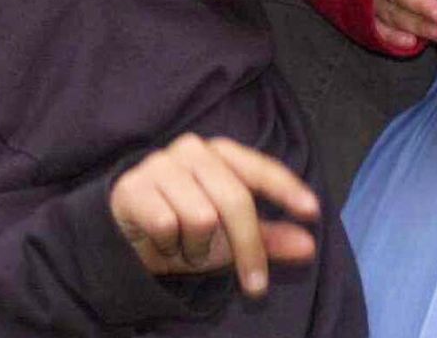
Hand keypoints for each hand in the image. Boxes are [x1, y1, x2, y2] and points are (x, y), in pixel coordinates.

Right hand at [109, 134, 322, 297]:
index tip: (312, 212)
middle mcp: (191, 150)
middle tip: (256, 287)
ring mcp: (159, 165)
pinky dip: (168, 245)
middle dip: (248, 248)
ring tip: (185, 246)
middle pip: (234, 200)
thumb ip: (269, 239)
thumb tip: (309, 245)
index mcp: (220, 152)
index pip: (259, 167)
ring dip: (196, 247)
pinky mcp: (133, 187)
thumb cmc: (184, 230)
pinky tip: (160, 242)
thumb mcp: (231, 239)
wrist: (125, 238)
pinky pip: (166, 225)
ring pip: (200, 217)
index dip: (286, 189)